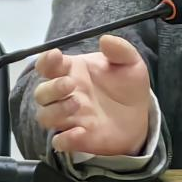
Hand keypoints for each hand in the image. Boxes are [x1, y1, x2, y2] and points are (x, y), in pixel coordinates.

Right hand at [32, 34, 152, 156]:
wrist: (140, 115)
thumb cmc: (127, 85)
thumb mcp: (130, 63)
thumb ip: (119, 50)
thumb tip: (105, 40)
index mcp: (72, 71)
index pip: (47, 65)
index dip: (46, 60)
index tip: (55, 56)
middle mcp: (65, 94)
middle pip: (41, 93)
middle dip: (51, 88)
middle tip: (70, 84)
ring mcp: (70, 117)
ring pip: (44, 116)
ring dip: (56, 110)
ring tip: (77, 103)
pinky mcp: (78, 138)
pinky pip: (60, 141)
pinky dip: (64, 138)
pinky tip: (79, 132)